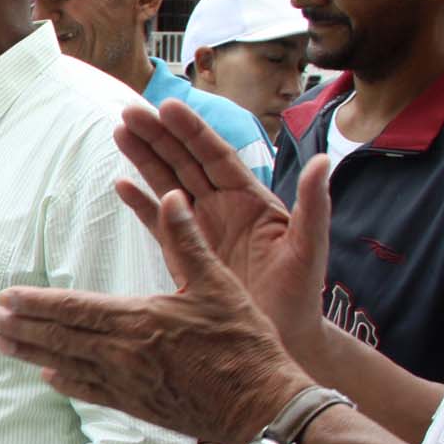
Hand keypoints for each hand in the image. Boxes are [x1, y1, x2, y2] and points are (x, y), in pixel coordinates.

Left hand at [0, 189, 313, 443]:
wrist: (261, 404)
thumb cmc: (244, 342)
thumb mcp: (219, 283)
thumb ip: (187, 241)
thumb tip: (172, 196)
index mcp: (139, 319)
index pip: (73, 308)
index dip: (36, 302)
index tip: (6, 297)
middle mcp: (123, 354)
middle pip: (60, 337)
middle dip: (21, 326)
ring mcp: (126, 383)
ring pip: (67, 364)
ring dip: (32, 352)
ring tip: (1, 343)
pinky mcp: (137, 406)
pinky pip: (91, 393)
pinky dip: (65, 382)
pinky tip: (48, 376)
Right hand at [115, 101, 331, 362]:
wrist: (281, 336)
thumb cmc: (300, 295)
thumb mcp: (309, 247)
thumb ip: (314, 204)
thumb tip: (322, 160)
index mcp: (250, 200)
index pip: (215, 156)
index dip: (191, 131)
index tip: (167, 107)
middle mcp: (222, 208)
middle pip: (184, 162)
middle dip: (158, 135)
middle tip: (130, 110)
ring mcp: (200, 229)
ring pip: (167, 184)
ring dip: (143, 158)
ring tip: (120, 132)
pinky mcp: (184, 254)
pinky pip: (157, 222)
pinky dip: (140, 204)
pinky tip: (121, 184)